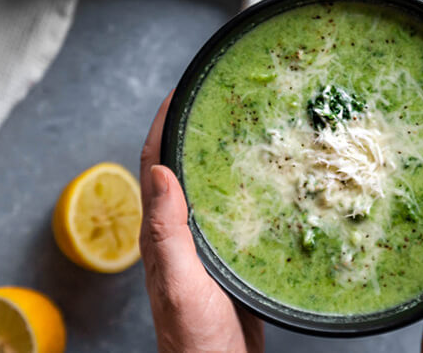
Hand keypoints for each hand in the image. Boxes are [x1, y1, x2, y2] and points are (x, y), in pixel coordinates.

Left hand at [139, 90, 263, 352]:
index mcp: (159, 234)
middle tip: (218, 100)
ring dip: (220, 155)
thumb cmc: (196, 338)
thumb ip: (167, 232)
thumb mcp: (181, 283)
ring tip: (247, 127)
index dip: (162, 126)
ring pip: (209, 188)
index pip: (153, 165)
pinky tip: (269, 181)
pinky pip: (233, 212)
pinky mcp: (228, 259)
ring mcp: (203, 246)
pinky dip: (245, 187)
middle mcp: (177, 234)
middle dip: (193, 131)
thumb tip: (160, 170)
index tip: (179, 92)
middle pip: (181, 169)